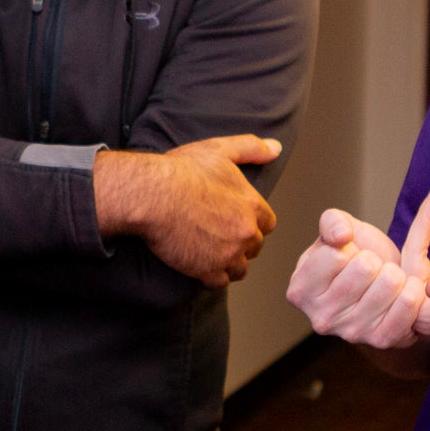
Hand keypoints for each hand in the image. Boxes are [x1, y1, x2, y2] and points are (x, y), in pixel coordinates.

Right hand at [93, 135, 283, 285]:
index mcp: (251, 204)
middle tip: (220, 236)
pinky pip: (219, 282)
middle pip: (255, 247)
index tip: (238, 221)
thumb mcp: (220, 150)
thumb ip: (251, 148)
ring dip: (229, 263)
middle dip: (241, 243)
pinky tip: (199, 266)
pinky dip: (212, 277)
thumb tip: (276, 147)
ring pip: (240, 268)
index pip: (268, 223)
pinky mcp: (207, 270)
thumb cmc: (182, 171)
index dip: (253, 223)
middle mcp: (245, 231)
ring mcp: (228, 254)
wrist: (153, 195)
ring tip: (211, 254)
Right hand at [286, 187, 429, 349]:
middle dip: (375, 260)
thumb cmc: (354, 256)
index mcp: (301, 290)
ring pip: (390, 283)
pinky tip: (403, 292)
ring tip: (387, 280)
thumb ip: (332, 222)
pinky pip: (408, 304)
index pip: (336, 255)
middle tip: (372, 269)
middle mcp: (321, 318)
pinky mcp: (382, 340)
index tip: (349, 257)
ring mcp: (351, 332)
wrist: (382, 286)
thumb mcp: (338, 229)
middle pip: (366, 268)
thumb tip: (340, 235)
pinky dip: (413, 290)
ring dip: (395, 273)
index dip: (350, 248)